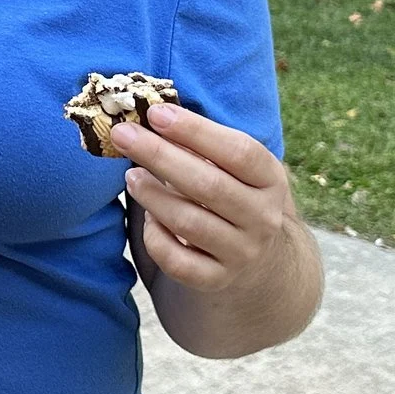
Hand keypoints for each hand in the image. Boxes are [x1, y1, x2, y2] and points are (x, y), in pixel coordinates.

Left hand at [115, 99, 320, 356]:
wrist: (263, 263)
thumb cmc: (236, 196)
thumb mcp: (237, 169)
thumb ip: (204, 146)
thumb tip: (152, 116)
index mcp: (270, 180)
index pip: (238, 151)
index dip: (196, 130)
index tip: (156, 113)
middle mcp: (262, 218)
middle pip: (208, 186)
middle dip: (160, 156)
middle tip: (123, 136)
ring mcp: (242, 252)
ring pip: (190, 224)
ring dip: (153, 196)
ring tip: (130, 176)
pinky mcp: (217, 280)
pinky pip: (178, 262)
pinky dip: (157, 238)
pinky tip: (148, 219)